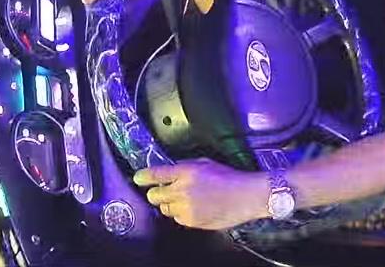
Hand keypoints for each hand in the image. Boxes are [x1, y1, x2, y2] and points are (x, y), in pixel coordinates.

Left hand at [136, 159, 267, 229]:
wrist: (246, 196)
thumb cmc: (229, 177)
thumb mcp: (205, 163)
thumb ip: (184, 167)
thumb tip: (169, 172)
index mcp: (186, 172)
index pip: (156, 174)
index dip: (144, 177)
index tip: (138, 178)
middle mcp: (182, 190)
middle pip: (154, 196)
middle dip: (156, 193)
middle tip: (163, 192)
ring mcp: (185, 207)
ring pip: (164, 209)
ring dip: (170, 204)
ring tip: (186, 200)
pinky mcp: (191, 221)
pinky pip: (177, 218)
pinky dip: (181, 214)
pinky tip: (195, 208)